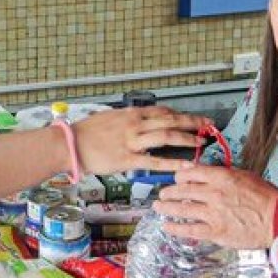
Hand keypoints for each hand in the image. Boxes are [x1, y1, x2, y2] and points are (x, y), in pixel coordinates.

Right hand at [72, 107, 209, 174]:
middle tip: (208, 125)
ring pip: (167, 136)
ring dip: (187, 139)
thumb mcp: (110, 117)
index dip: (181, 114)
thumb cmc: (86, 132)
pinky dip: (172, 163)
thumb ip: (128, 119)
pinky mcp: (127, 159)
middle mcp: (135, 124)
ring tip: (201, 143)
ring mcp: (132, 141)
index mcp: (131, 113)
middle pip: (171, 120)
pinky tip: (186, 166)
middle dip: (192, 122)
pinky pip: (154, 160)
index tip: (193, 118)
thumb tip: (140, 120)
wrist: (70, 144)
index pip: (163, 111)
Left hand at [155, 164, 277, 249]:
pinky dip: (174, 227)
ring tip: (159, 207)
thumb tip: (197, 168)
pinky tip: (166, 226)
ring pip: (182, 209)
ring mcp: (213, 213)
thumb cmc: (265, 197)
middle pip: (182, 190)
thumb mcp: (243, 176)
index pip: (191, 173)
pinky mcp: (215, 232)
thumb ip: (219, 172)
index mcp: (222, 177)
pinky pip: (189, 229)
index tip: (176, 179)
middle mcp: (214, 194)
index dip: (179, 176)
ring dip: (166, 207)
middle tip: (163, 193)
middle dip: (169, 192)